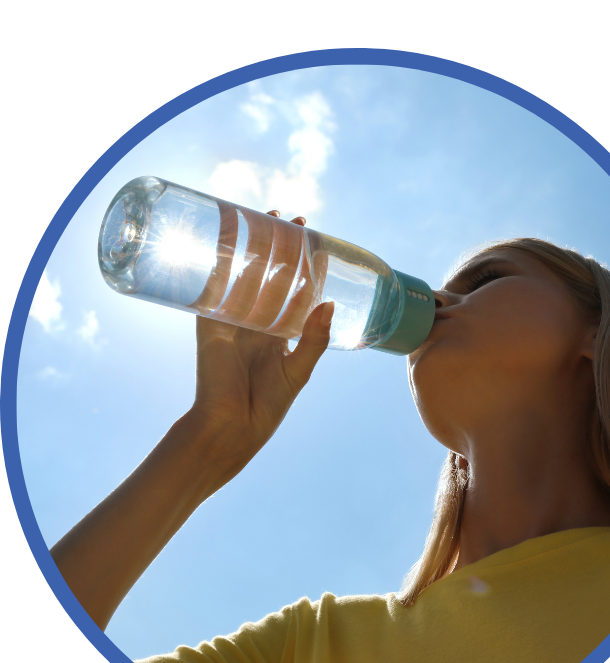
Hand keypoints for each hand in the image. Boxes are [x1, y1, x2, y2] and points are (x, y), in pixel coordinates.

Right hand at [184, 211, 333, 481]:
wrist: (233, 427)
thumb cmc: (269, 405)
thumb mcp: (299, 370)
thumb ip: (314, 338)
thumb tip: (329, 302)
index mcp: (280, 334)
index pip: (296, 291)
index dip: (306, 267)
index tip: (318, 242)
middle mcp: (257, 323)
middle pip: (271, 275)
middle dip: (283, 247)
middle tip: (295, 219)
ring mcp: (233, 320)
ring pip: (245, 274)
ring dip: (256, 247)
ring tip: (270, 218)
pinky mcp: (210, 323)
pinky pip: (213, 287)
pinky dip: (219, 262)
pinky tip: (226, 237)